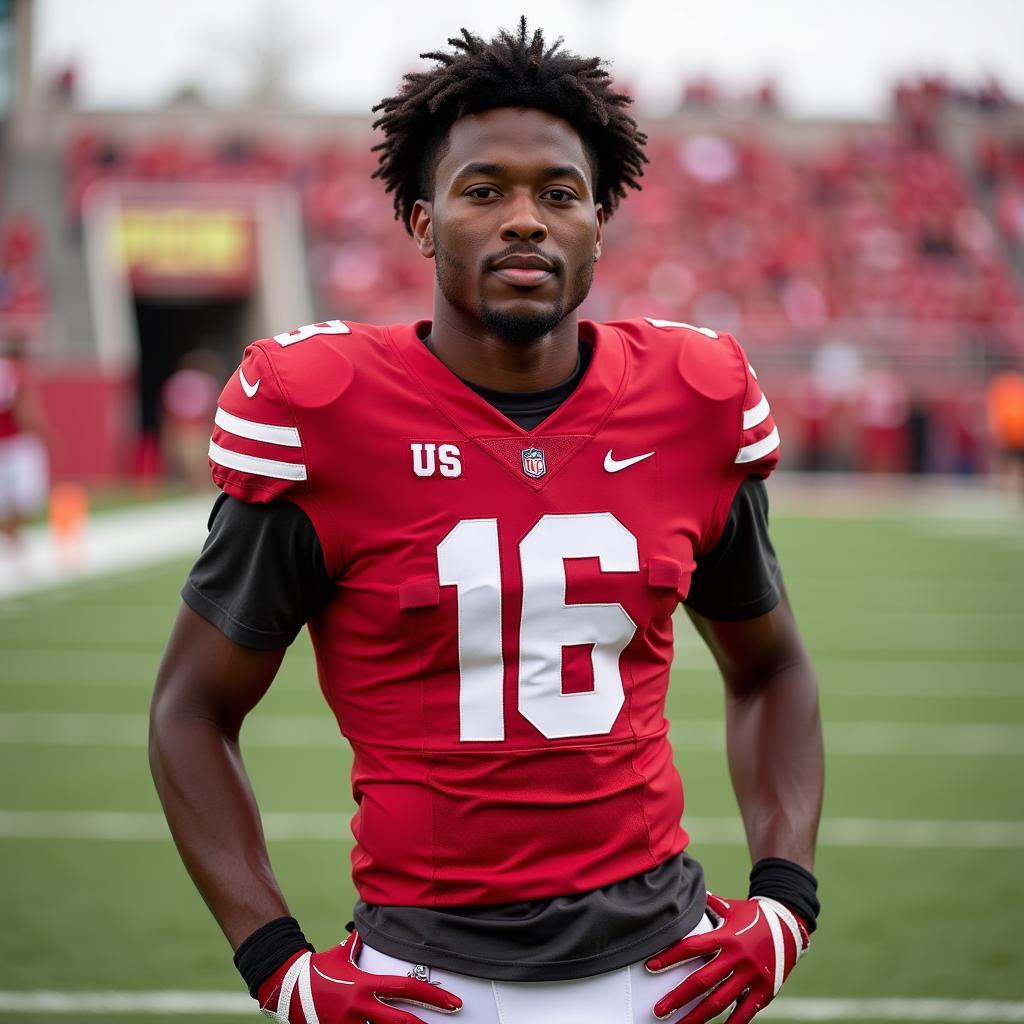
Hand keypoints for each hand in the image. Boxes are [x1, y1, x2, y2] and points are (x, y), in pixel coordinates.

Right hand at [257, 931, 461, 1023]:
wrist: (287, 988)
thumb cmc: (318, 970)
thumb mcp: (342, 954)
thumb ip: (359, 944)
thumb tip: (369, 927)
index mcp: (365, 984)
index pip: (406, 988)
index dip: (432, 995)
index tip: (452, 1001)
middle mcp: (360, 1007)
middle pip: (400, 1021)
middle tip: (449, 1021)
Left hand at [645, 893, 807, 1023]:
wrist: (790, 925)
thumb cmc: (755, 916)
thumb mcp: (731, 907)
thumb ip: (710, 903)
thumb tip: (689, 892)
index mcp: (726, 936)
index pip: (692, 947)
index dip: (669, 957)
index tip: (650, 967)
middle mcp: (737, 957)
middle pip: (702, 981)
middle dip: (678, 997)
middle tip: (658, 1010)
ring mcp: (752, 976)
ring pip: (719, 1001)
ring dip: (697, 1016)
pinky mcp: (765, 990)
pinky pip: (745, 1012)